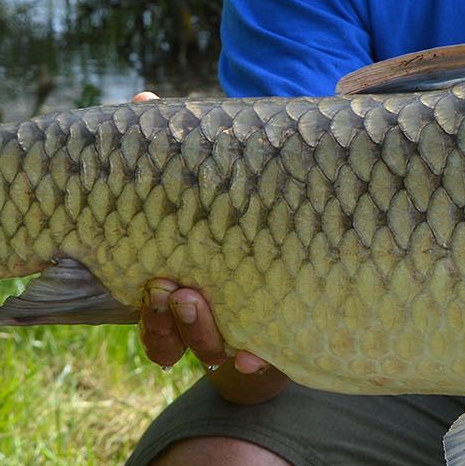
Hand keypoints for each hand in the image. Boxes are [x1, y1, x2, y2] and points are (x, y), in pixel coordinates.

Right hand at [131, 91, 289, 404]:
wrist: (321, 254)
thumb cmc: (256, 216)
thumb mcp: (222, 184)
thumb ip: (183, 148)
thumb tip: (143, 98)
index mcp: (187, 287)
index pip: (151, 315)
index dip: (149, 315)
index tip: (155, 285)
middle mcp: (210, 321)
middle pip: (172, 341)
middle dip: (168, 322)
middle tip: (175, 289)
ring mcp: (245, 335)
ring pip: (211, 352)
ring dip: (204, 334)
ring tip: (205, 306)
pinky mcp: (282, 345)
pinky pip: (264, 366)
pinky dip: (255, 364)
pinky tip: (255, 356)